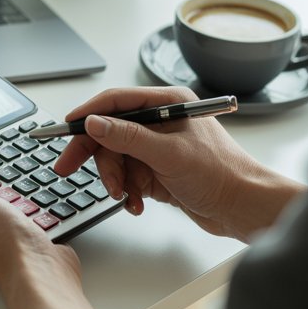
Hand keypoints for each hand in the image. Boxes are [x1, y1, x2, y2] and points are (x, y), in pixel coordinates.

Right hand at [54, 87, 306, 241]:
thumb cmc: (220, 173)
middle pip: (109, 131)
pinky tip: (136, 203)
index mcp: (167, 103)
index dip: (87, 113)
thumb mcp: (168, 153)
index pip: (115, 101)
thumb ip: (127, 137)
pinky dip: (126, 190)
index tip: (64, 127)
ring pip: (114, 158)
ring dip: (115, 179)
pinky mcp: (155, 169)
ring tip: (125, 195)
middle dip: (93, 154)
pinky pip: (126, 176)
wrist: (242, 207)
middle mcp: (160, 121)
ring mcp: (156, 146)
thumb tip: (93, 123)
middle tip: (66, 169)